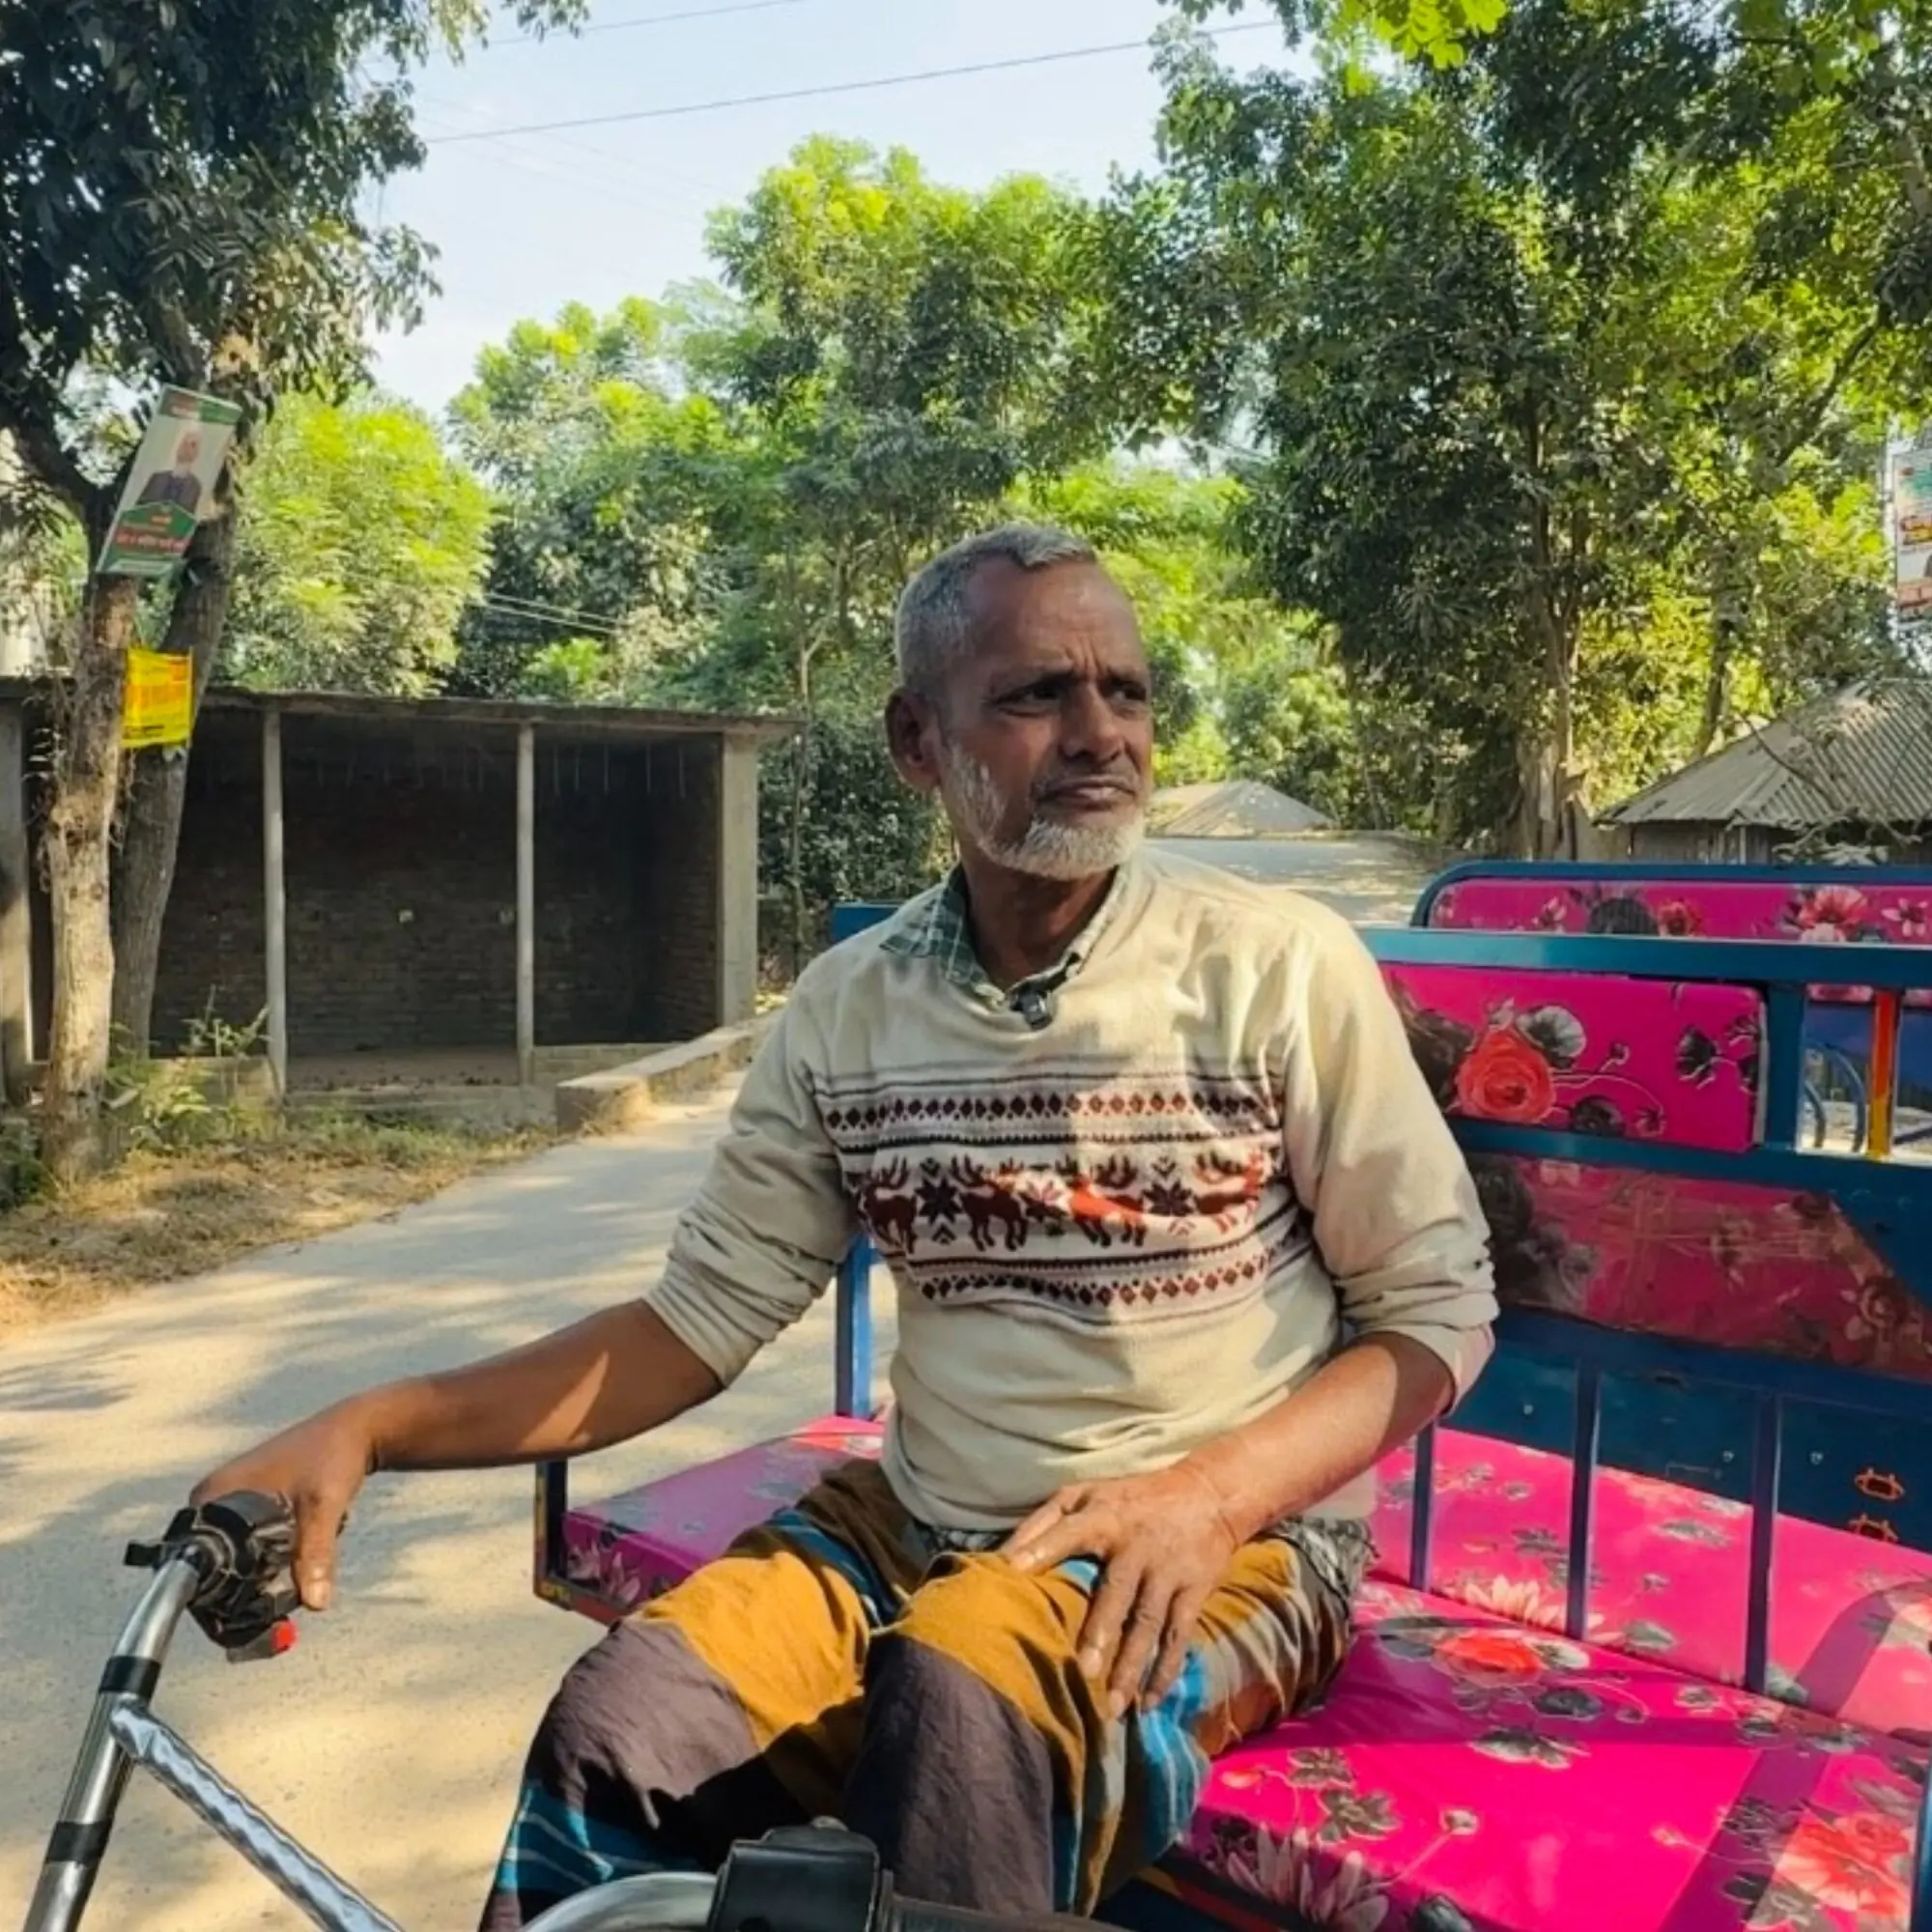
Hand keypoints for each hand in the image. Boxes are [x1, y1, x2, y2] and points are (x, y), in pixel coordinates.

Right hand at [190, 1402, 378, 1611]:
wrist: (357, 1429)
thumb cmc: (334, 1456)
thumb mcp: (322, 1505)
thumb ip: (314, 1553)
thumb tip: (314, 1603)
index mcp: (213, 1497)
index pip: (193, 1565)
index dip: (215, 1602)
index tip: (245, 1623)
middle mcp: (212, 1502)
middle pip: (211, 1572)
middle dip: (240, 1601)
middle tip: (276, 1625)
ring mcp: (229, 1505)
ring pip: (232, 1565)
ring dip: (257, 1586)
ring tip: (289, 1597)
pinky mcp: (249, 1510)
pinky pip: (248, 1552)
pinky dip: (268, 1569)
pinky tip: (295, 1573)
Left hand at [1003, 1465, 1241, 1719]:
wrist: (1208, 1495)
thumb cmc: (1131, 1499)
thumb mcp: (1087, 1494)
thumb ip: (1044, 1522)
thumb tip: (1002, 1558)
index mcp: (1104, 1515)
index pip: (1068, 1532)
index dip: (1041, 1549)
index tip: (1012, 1573)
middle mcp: (1136, 1545)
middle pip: (1117, 1591)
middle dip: (1100, 1631)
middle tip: (1082, 1671)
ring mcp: (1168, 1570)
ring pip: (1148, 1623)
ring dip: (1131, 1666)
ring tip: (1113, 1706)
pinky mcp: (1195, 1590)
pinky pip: (1179, 1636)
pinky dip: (1165, 1671)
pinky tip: (1149, 1703)